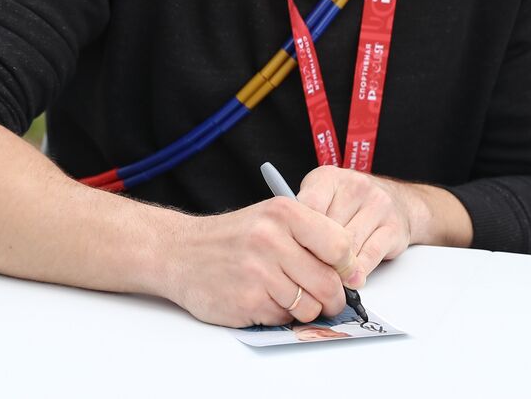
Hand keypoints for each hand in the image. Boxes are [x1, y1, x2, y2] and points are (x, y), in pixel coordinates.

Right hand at [157, 197, 354, 327]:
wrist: (180, 252)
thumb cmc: (233, 237)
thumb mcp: (272, 218)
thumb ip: (312, 237)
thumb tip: (351, 271)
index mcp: (284, 213)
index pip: (340, 245)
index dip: (347, 266)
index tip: (345, 274)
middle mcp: (272, 239)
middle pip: (328, 283)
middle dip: (333, 298)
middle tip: (328, 300)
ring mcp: (258, 272)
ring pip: (309, 306)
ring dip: (305, 309)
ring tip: (288, 296)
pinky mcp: (246, 301)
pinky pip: (283, 318)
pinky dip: (280, 315)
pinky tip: (263, 300)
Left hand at [297, 166, 415, 288]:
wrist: (399, 201)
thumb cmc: (348, 203)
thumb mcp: (320, 199)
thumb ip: (304, 217)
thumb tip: (288, 245)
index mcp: (328, 178)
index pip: (309, 207)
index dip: (300, 234)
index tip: (294, 252)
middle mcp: (354, 186)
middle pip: (329, 231)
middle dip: (318, 255)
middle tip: (309, 271)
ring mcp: (377, 205)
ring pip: (349, 246)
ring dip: (337, 267)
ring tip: (328, 277)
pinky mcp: (393, 227)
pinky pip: (369, 256)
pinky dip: (357, 272)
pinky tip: (349, 278)